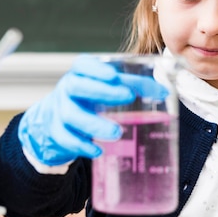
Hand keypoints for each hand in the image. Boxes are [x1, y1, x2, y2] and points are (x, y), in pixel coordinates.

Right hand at [18, 54, 168, 165]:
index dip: (96, 69)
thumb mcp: (103, 89)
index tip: (115, 75)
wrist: (53, 121)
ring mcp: (59, 111)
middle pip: (76, 86)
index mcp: (79, 75)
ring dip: (94, 123)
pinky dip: (82, 145)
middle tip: (128, 97)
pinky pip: (65, 139)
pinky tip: (98, 151)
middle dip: (101, 91)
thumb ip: (131, 86)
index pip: (82, 65)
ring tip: (116, 133)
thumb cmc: (88, 101)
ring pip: (70, 115)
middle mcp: (67, 90)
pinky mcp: (56, 133)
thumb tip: (164, 92)